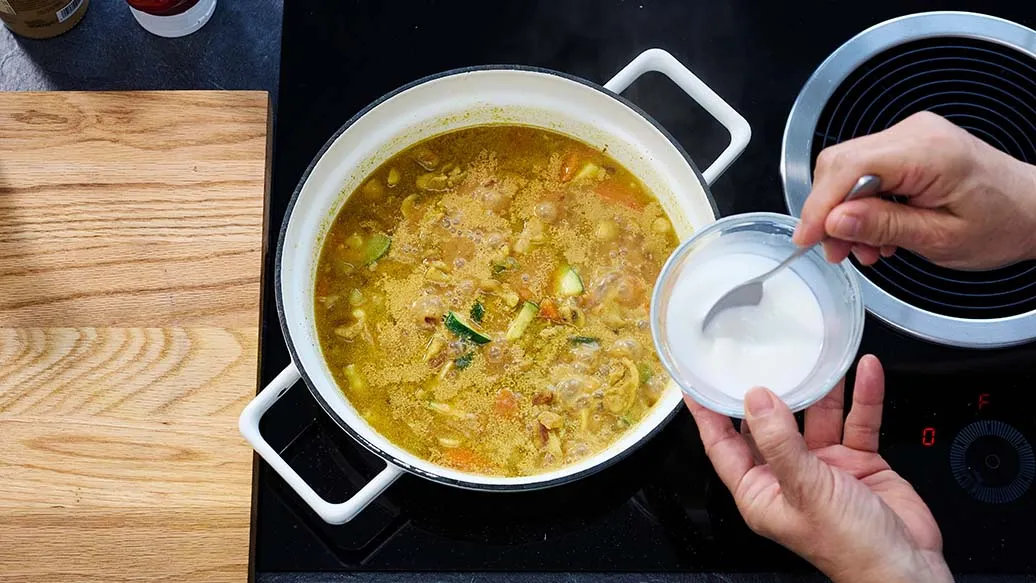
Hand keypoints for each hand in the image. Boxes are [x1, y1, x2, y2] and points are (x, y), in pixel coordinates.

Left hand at [685, 355, 952, 582]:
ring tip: (818, 352)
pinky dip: (863, 396)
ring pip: (818, 416)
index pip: (722, 445)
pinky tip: (865, 370)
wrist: (907, 569)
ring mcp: (824, 467)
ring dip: (822, 387)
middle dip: (769, 391)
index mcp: (760, 491)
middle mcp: (788, 476)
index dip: (708, 414)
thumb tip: (755, 399)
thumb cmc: (850, 547)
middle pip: (771, 424)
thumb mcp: (805, 489)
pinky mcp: (858, 462)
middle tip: (760, 352)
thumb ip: (779, 442)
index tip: (696, 381)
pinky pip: (858, 421)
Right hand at [793, 111, 1035, 269]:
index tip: (807, 238)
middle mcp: (915, 134)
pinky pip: (865, 171)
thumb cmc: (1002, 224)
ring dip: (844, 213)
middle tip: (834, 252)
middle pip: (841, 164)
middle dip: (828, 212)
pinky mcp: (908, 147)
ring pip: (848, 170)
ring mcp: (910, 136)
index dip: (819, 204)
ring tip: (862, 250)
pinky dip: (860, 204)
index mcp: (928, 152)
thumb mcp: (941, 239)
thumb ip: (884, 226)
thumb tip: (834, 221)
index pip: (851, 167)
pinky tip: (874, 233)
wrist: (1034, 210)